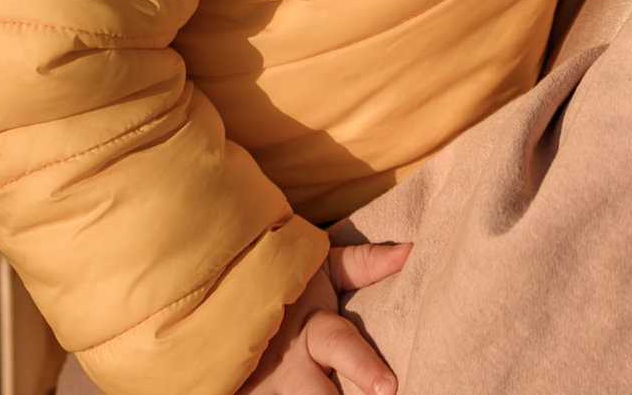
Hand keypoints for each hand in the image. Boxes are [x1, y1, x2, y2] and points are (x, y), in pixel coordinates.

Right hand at [235, 242, 410, 394]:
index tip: (389, 387)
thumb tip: (412, 250)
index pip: (340, 345)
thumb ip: (364, 264)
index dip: (363, 367)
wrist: (218, 292)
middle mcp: (288, 364)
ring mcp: (262, 387)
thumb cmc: (285, 285)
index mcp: (312, 328)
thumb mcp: (320, 269)